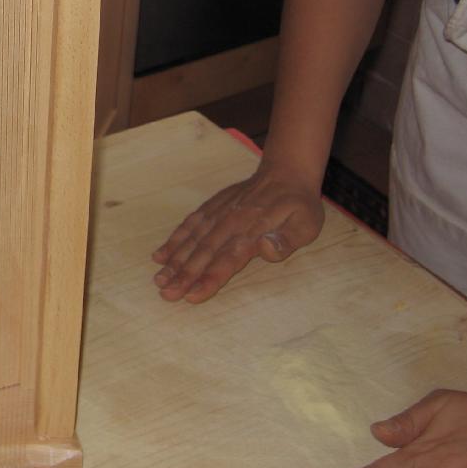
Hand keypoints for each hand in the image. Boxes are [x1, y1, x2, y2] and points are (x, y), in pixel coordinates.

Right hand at [150, 164, 323, 302]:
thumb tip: (265, 247)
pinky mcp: (211, 207)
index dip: (209, 278)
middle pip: (204, 253)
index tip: (191, 295)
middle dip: (184, 275)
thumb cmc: (298, 205)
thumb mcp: (307, 224)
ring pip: (193, 240)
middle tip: (166, 294)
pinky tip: (161, 255)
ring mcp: (218, 213)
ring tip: (159, 279)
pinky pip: (189, 224)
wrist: (285, 171)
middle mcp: (231, 223)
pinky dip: (174, 240)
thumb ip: (287, 240)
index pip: (228, 259)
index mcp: (254, 231)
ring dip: (175, 260)